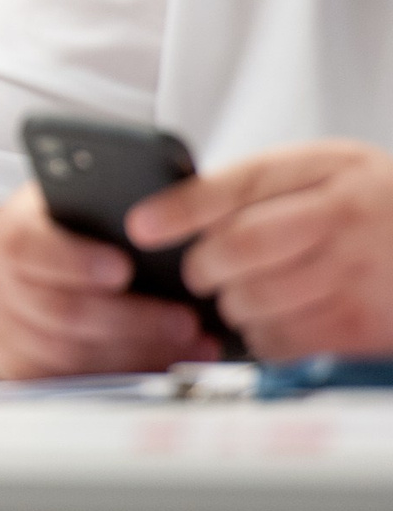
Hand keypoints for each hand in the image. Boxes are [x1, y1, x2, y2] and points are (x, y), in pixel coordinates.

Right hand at [0, 183, 220, 378]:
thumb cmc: (46, 235)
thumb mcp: (59, 207)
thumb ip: (98, 208)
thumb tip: (164, 209)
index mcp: (8, 235)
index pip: (28, 248)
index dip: (75, 260)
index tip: (123, 269)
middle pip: (61, 311)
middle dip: (130, 320)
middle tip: (185, 320)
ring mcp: (4, 331)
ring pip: (72, 353)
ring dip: (137, 352)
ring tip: (192, 344)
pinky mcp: (20, 369)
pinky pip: (76, 379)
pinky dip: (127, 373)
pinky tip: (168, 362)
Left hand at [129, 140, 392, 359]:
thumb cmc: (377, 207)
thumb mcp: (327, 171)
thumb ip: (262, 185)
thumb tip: (178, 210)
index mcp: (330, 170)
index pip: (239, 186)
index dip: (180, 209)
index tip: (141, 226)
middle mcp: (344, 219)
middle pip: (239, 247)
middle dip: (203, 267)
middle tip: (202, 272)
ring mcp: (357, 275)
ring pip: (255, 299)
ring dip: (232, 304)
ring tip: (244, 294)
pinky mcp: (363, 327)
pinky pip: (284, 341)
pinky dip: (261, 336)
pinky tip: (273, 319)